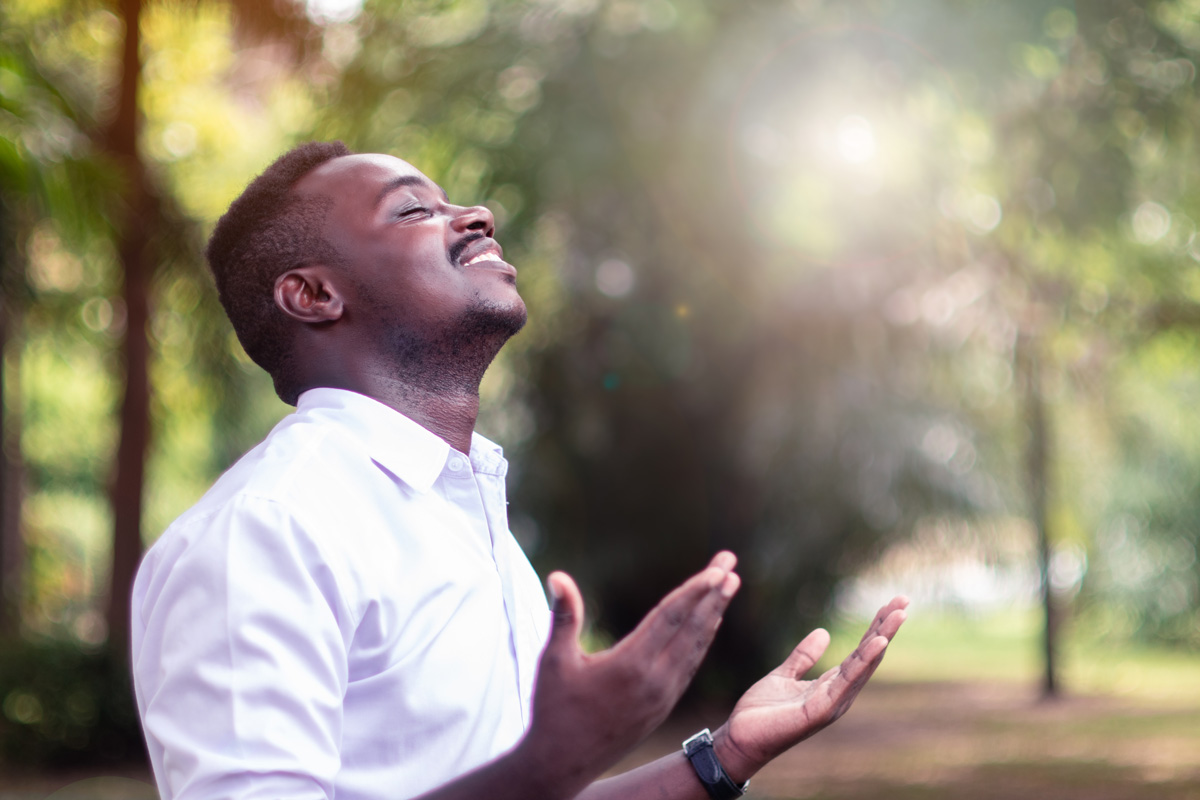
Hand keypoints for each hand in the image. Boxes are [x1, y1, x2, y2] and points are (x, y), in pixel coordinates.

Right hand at [517, 553, 741, 797]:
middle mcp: (655, 681)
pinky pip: (689, 666)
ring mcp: (663, 696)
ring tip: (729, 586)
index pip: (671, 618)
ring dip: (713, 614)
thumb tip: (558, 575)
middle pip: (693, 628)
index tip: (717, 569)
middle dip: (715, 594)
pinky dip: (701, 641)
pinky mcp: (662, 707)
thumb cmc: (554, 710)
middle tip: (731, 563)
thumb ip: (564, 615)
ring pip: (695, 648)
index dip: (695, 590)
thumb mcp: (554, 661)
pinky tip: (708, 625)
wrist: (564, 764)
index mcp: (631, 665)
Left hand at [711, 596, 908, 781]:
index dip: (875, 627)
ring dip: (882, 637)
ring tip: (899, 614)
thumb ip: (803, 657)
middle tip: (904, 599)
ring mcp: (833, 703)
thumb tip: (824, 632)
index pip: (859, 652)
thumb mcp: (783, 675)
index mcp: (831, 685)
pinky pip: (846, 681)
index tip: (891, 604)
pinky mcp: (821, 710)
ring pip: (864, 665)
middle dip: (886, 627)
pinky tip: (879, 642)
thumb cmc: (761, 713)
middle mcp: (838, 694)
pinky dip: (864, 661)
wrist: (741, 739)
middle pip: (868, 655)